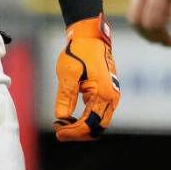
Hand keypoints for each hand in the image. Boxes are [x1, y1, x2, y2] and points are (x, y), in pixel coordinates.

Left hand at [53, 14, 120, 140]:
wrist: (91, 36)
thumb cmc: (78, 52)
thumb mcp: (67, 72)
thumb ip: (65, 95)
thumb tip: (60, 117)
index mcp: (103, 94)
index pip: (90, 123)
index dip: (74, 132)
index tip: (58, 132)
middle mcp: (112, 98)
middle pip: (97, 127)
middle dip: (79, 133)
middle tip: (59, 131)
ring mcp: (112, 96)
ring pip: (100, 122)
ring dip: (83, 127)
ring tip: (63, 125)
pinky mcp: (109, 93)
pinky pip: (100, 113)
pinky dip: (87, 119)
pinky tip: (71, 117)